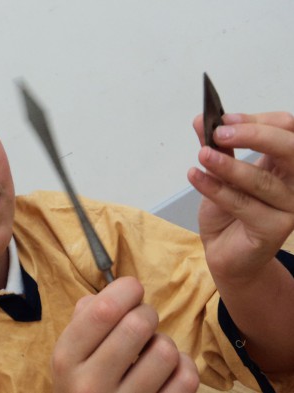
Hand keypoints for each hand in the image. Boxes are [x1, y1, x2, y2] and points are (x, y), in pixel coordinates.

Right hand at [51, 277, 198, 392]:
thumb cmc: (83, 384)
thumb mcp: (70, 353)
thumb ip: (86, 316)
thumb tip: (121, 290)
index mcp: (66, 359)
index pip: (103, 310)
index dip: (126, 290)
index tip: (131, 291)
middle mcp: (91, 385)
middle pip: (138, 324)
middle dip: (146, 313)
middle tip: (141, 323)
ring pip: (165, 350)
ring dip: (163, 343)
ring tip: (150, 352)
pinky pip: (187, 378)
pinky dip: (183, 366)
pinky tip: (167, 372)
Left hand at [188, 112, 293, 279]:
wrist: (225, 252)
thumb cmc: (229, 212)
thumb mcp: (220, 174)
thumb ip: (216, 148)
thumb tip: (201, 119)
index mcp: (285, 164)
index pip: (286, 130)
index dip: (257, 120)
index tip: (223, 119)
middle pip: (290, 149)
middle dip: (254, 135)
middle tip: (219, 133)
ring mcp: (288, 208)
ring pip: (261, 180)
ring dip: (228, 165)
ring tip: (202, 154)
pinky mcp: (273, 229)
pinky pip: (242, 204)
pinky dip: (215, 188)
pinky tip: (194, 176)